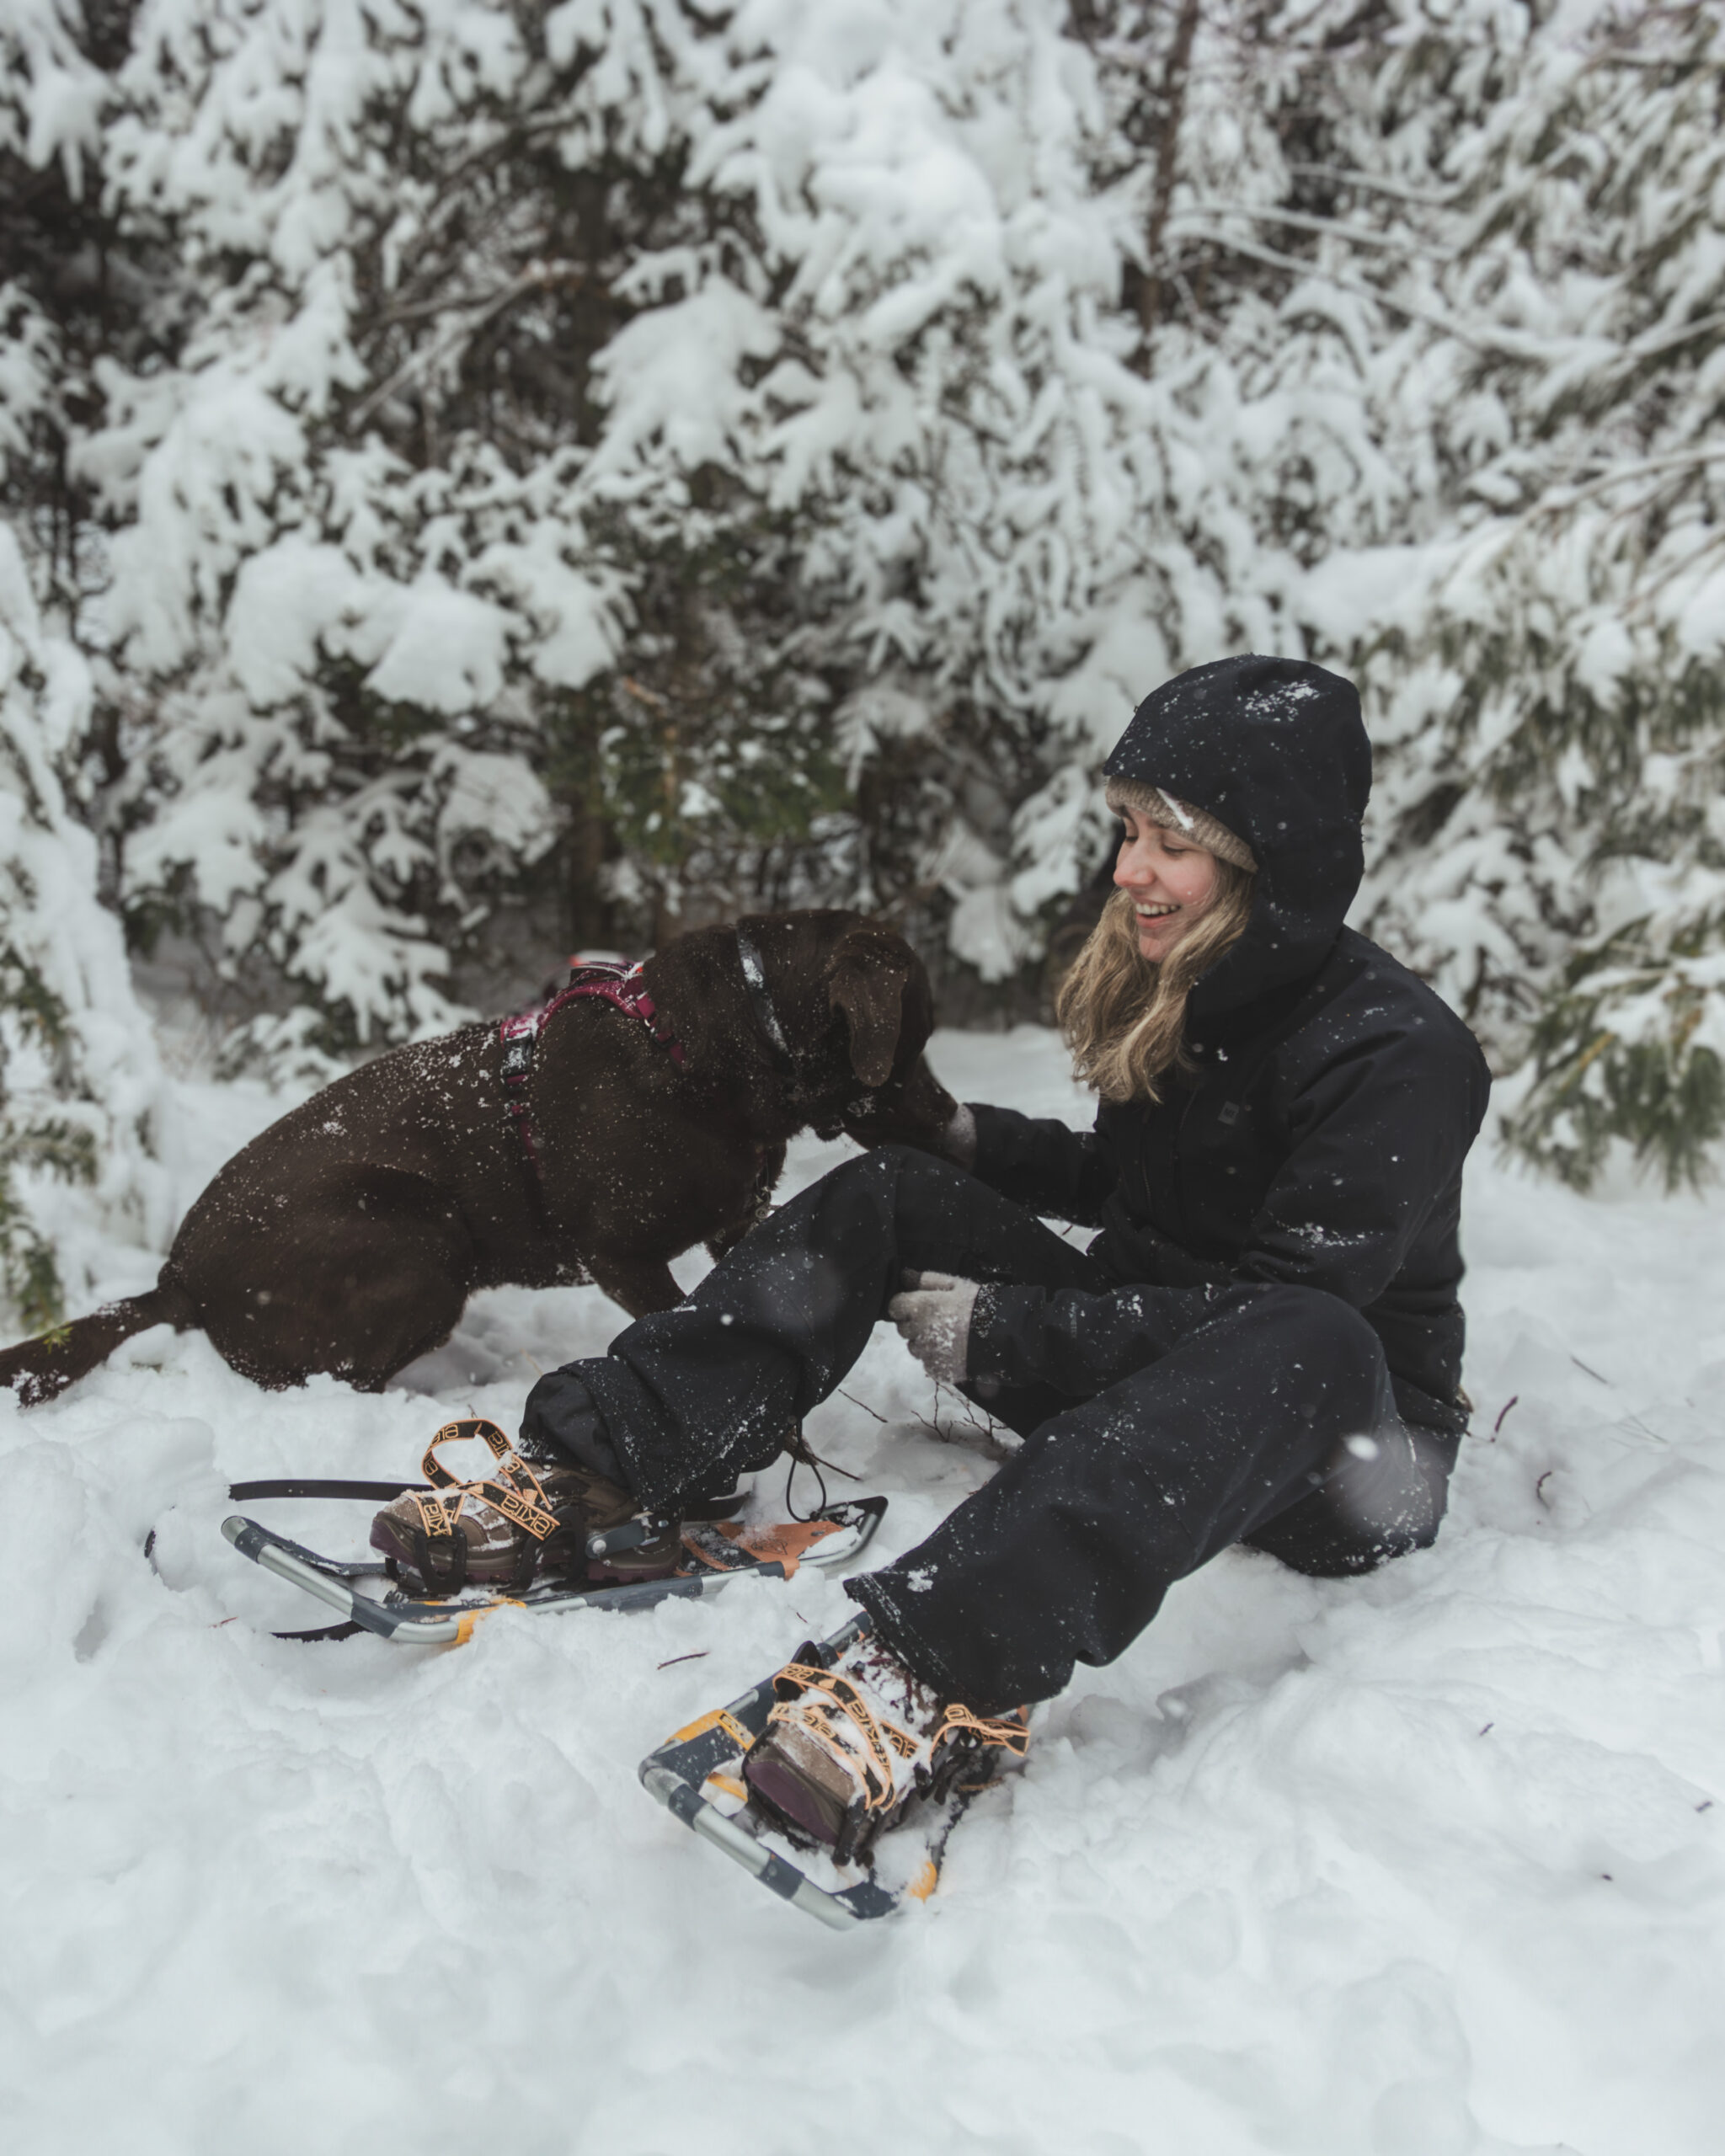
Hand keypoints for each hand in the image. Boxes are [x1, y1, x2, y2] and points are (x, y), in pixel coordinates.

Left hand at [887, 1270, 979, 1384]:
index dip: (905, 1305)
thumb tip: (904, 1275)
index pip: (894, 1307)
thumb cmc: (978, 1305)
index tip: (918, 1304)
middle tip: (937, 1319)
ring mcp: (928, 1354)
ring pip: (914, 1347)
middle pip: (903, 1328)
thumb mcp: (955, 1285)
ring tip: (948, 1335)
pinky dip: (936, 1357)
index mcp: (921, 1307)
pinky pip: (928, 1362)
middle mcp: (920, 1332)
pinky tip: (953, 1349)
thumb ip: (926, 1280)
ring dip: (924, 1341)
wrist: (1002, 1336)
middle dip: (914, 1323)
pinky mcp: (937, 1370)